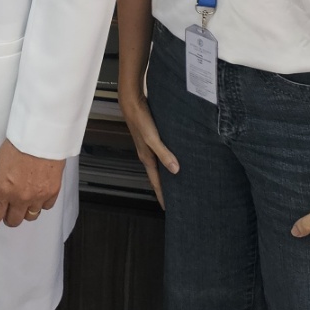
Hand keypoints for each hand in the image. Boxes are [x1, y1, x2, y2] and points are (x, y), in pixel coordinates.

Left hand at [0, 139, 64, 230]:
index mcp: (3, 188)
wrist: (42, 135)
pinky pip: (45, 207)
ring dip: (25, 211)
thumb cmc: (20, 143)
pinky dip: (40, 204)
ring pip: (30, 216)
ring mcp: (37, 196)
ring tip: (24, 200)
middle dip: (8, 218)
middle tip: (7, 210)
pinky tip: (37, 193)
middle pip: (13, 221)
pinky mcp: (52, 192)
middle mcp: (20, 196)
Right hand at [117, 83, 178, 207]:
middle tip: (177, 197)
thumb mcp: (153, 138)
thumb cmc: (140, 120)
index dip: (162, 195)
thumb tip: (176, 170)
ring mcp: (149, 146)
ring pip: (159, 165)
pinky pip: (161, 153)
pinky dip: (167, 159)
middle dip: (165, 187)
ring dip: (167, 173)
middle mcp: (147, 154)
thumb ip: (164, 154)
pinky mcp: (152, 138)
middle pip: (157, 176)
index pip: (156, 182)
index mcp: (147, 158)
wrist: (131, 102)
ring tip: (178, 180)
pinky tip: (175, 157)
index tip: (168, 208)